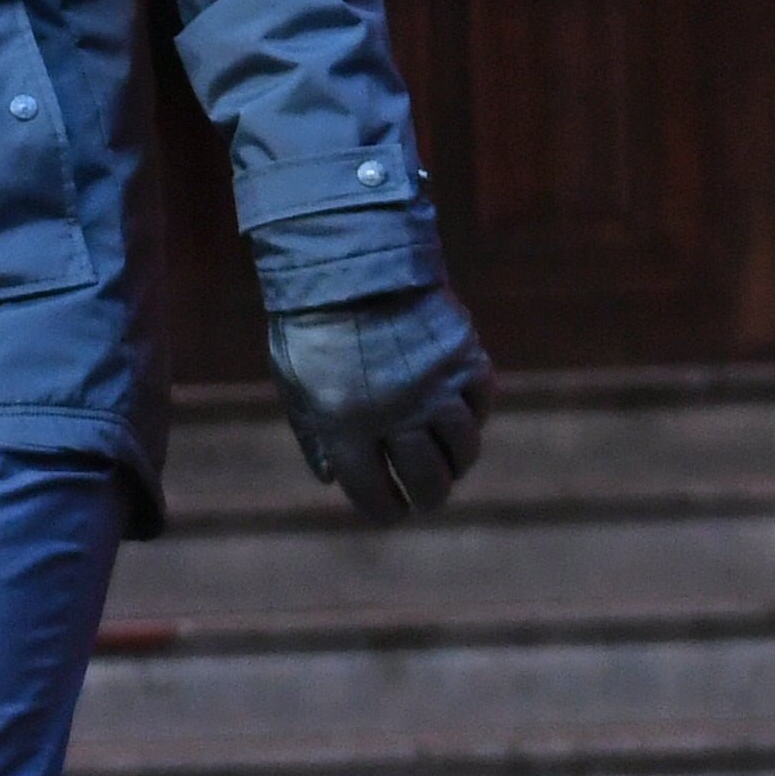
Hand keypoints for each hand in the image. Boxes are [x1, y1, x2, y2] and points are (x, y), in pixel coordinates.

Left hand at [268, 284, 492, 521]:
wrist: (350, 262)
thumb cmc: (312, 325)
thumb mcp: (294, 382)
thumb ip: (314, 433)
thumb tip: (331, 478)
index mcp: (345, 424)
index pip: (373, 491)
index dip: (385, 510)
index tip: (393, 513)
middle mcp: (395, 413)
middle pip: (427, 478)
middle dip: (428, 498)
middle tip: (427, 500)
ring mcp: (435, 386)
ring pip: (462, 448)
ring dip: (456, 464)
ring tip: (448, 467)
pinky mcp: (464, 357)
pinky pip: (480, 403)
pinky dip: (474, 417)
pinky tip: (461, 420)